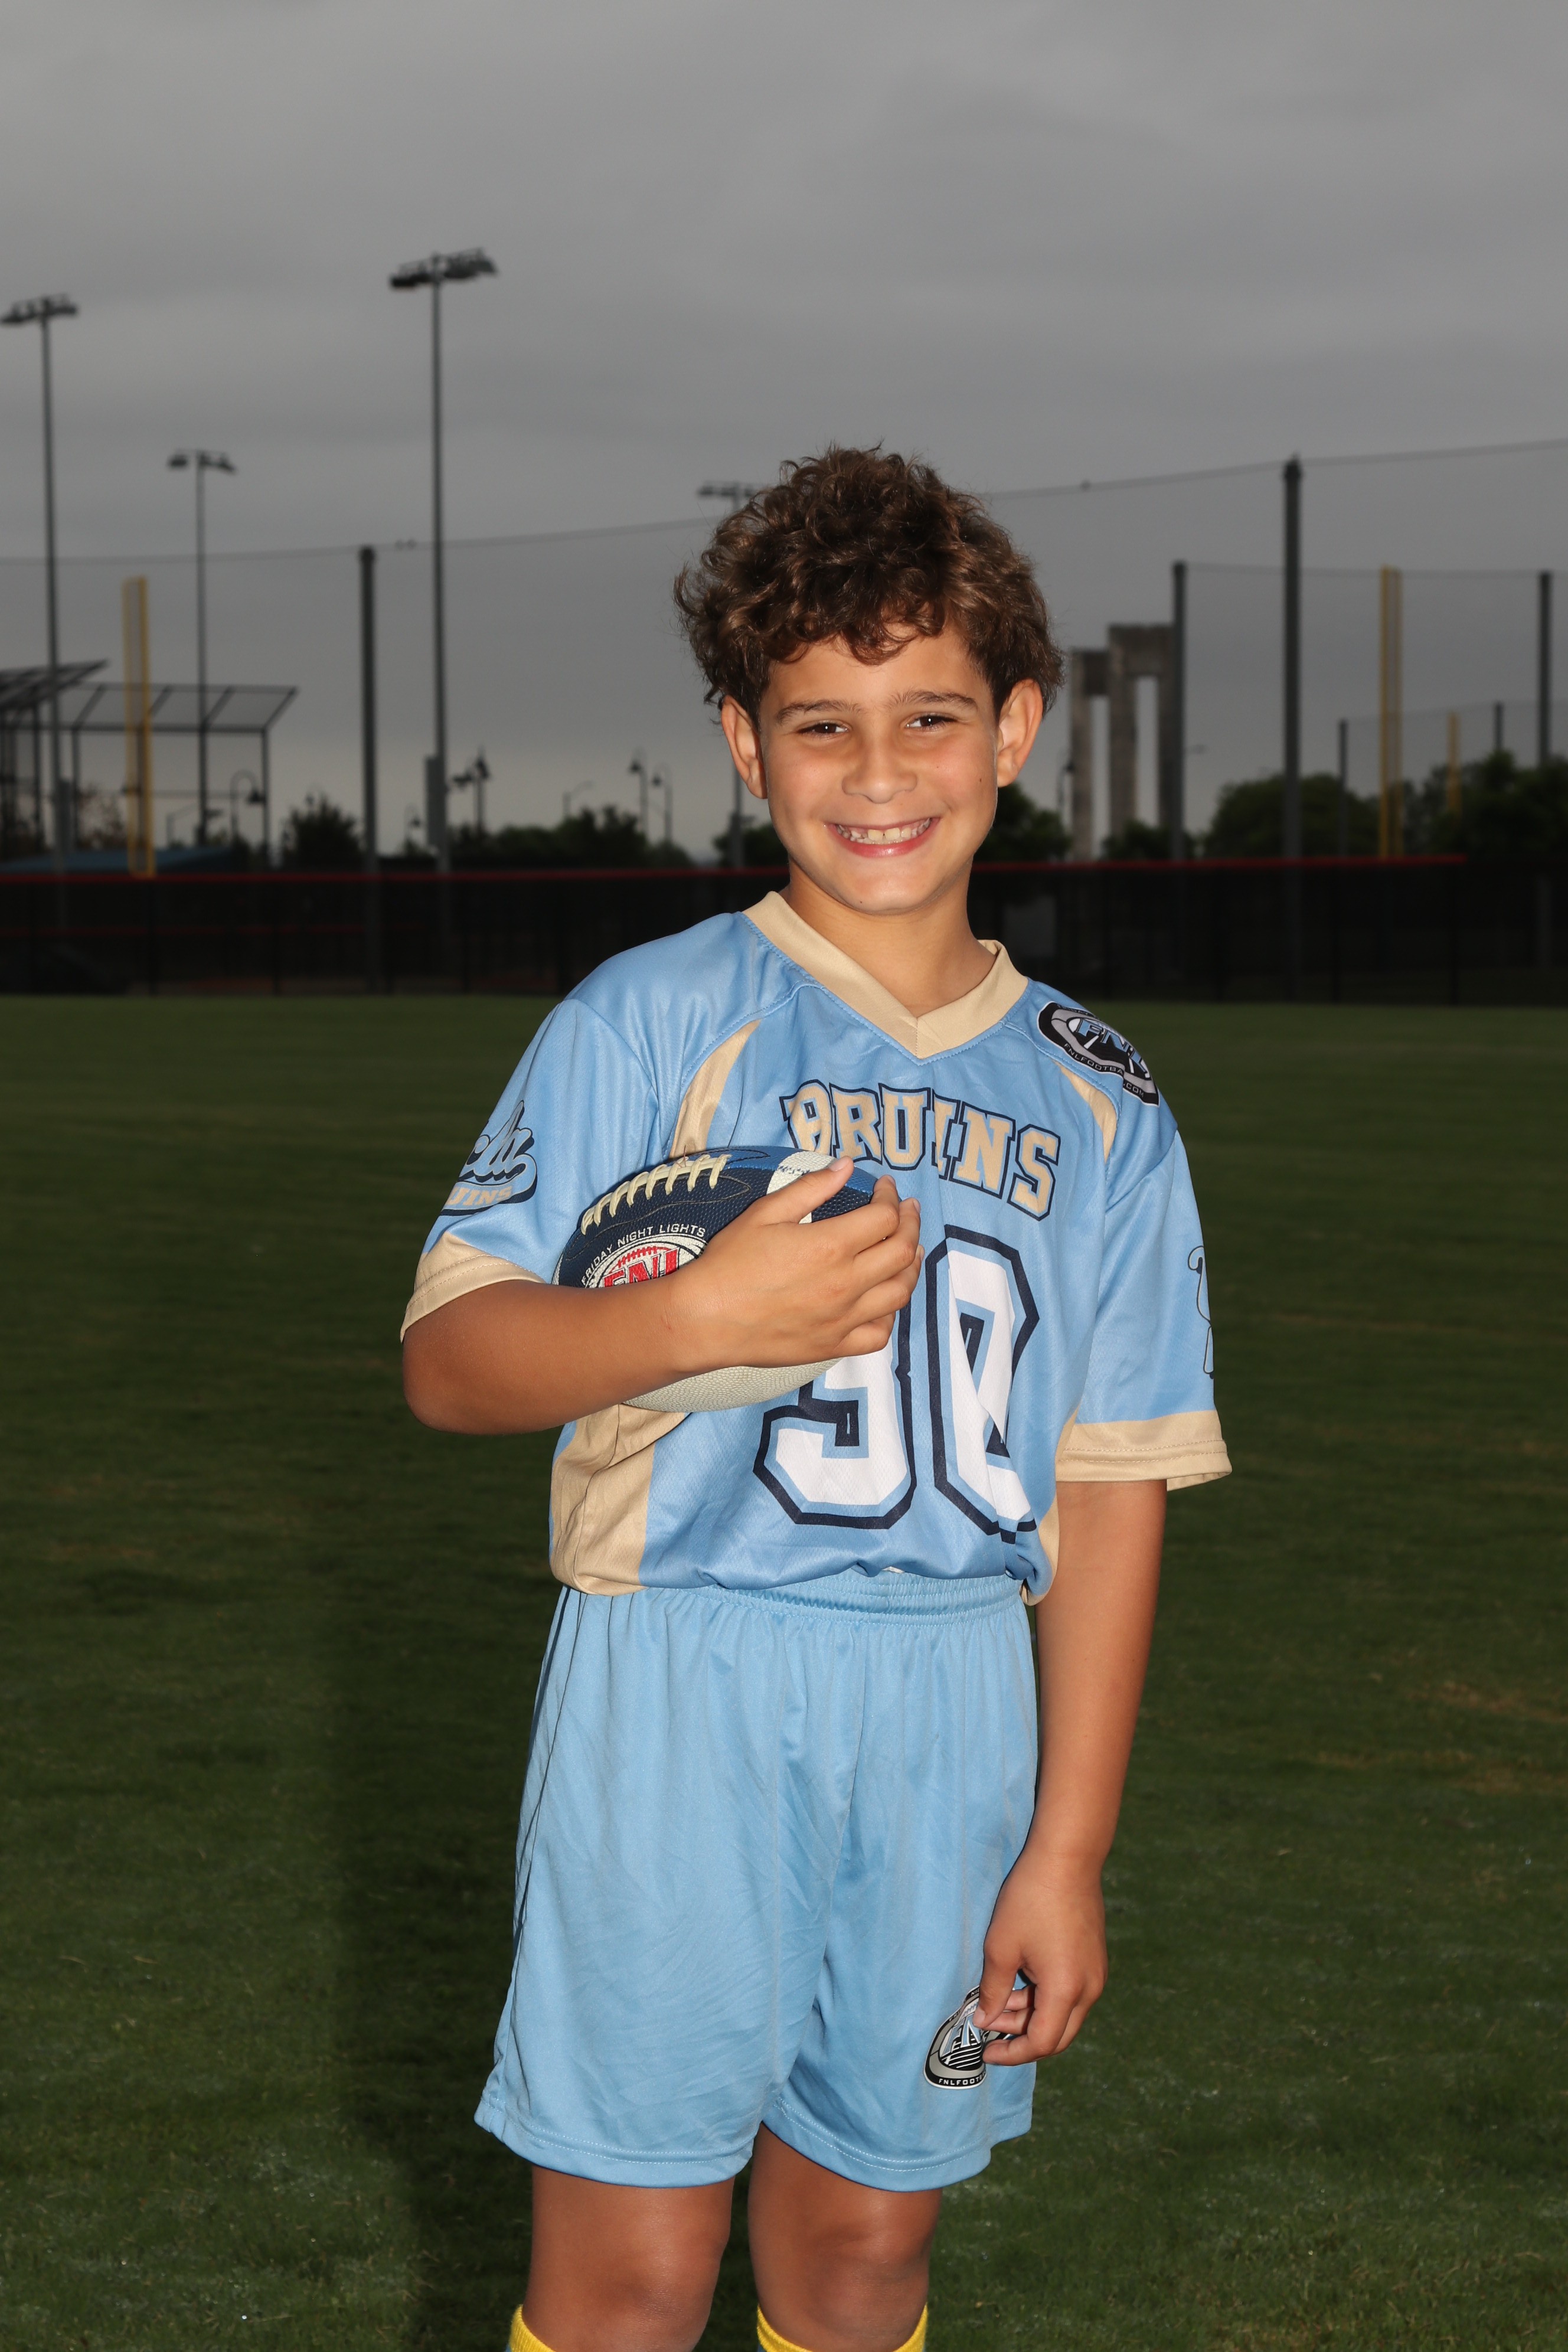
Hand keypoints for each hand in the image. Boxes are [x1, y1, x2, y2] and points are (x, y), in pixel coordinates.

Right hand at [676, 1160, 921, 1369]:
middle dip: (911, 1224)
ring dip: (912, 1266)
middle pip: (902, 1252)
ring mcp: (843, 1319)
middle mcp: (846, 1283)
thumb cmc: (730, 1263)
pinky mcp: (834, 1345)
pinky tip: (886, 1299)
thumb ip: (810, 1188)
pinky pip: (880, 1333)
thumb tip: (846, 1166)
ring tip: (909, 1250)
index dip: (892, 1198)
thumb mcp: (765, 1213)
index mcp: (830, 1246)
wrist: (705, 1320)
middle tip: (907, 1211)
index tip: (886, 1189)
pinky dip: (892, 1314)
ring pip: (900, 1292)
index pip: (885, 1218)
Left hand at [972, 1849, 1107, 2065]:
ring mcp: (1096, 1974)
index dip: (1012, 2053)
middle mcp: (1089, 1989)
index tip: (986, 2050)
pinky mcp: (1095, 1960)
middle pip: (1057, 2036)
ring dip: (1031, 2014)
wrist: (1067, 1858)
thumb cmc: (1030, 1900)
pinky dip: (1045, 1997)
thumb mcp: (1001, 1946)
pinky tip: (1019, 1981)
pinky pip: (1071, 1993)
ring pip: (1064, 2014)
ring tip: (996, 1998)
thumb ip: (992, 1990)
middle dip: (1021, 2037)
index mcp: (1066, 1990)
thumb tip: (985, 2020)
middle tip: (990, 2027)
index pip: (1042, 2043)